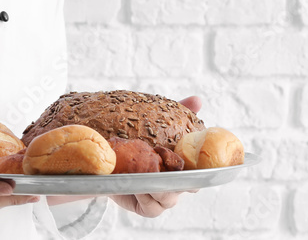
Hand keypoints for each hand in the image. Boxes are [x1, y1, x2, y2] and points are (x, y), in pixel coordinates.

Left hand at [111, 94, 201, 216]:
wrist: (105, 159)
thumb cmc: (136, 140)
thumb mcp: (155, 124)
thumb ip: (177, 114)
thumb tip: (197, 99)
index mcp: (182, 166)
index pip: (200, 172)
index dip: (202, 170)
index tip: (192, 160)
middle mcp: (174, 183)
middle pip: (187, 188)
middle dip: (180, 180)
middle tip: (168, 168)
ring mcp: (161, 197)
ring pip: (169, 199)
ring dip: (159, 187)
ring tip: (146, 175)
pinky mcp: (145, 206)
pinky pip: (152, 208)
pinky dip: (146, 198)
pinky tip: (137, 187)